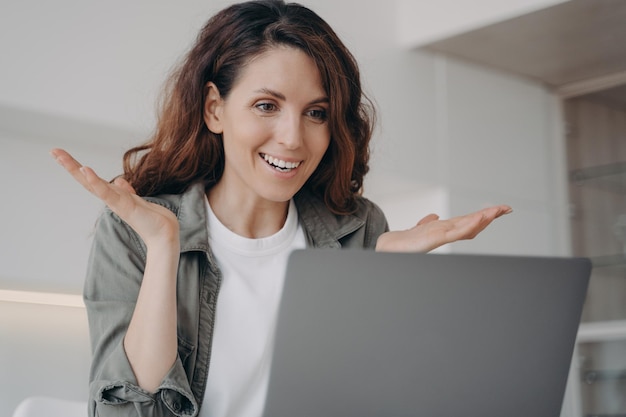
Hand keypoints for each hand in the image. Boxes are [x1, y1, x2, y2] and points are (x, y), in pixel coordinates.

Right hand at [51, 148, 178, 246]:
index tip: (63, 154)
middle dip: (70, 166)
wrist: (164, 234)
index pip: (92, 179)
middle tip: (53, 151)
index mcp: (114, 196)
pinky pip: (106, 192)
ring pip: (92, 184)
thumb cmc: (152, 219)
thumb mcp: (137, 200)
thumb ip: (127, 191)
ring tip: (61, 157)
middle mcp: (111, 199)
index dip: (78, 168)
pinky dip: (95, 182)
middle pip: (86, 180)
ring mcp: (116, 202)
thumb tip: (120, 181)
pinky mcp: (124, 206)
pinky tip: (86, 170)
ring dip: (77, 170)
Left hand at [375, 205, 511, 252]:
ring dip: (484, 218)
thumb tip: (434, 215)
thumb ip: (427, 222)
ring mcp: (442, 235)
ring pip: (468, 226)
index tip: (497, 209)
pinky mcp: (436, 238)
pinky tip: (479, 219)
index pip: (467, 220)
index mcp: (443, 229)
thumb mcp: (418, 228)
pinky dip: (469, 225)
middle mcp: (446, 232)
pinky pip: (456, 231)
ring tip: (498, 211)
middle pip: (472, 222)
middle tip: (507, 208)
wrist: (389, 248)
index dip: (482, 216)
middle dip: (490, 216)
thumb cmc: (403, 242)